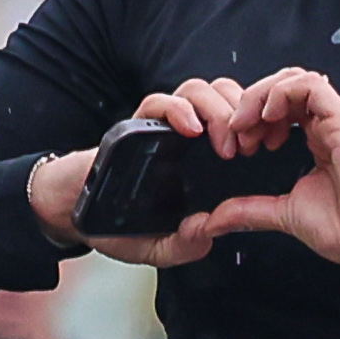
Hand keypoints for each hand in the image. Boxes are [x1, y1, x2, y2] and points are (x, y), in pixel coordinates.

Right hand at [26, 82, 248, 270]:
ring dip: (215, 109)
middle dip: (242, 113)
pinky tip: (189, 128)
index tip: (267, 147)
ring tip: (223, 142)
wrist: (72, 214)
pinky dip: (177, 109)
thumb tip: (207, 231)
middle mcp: (183, 137)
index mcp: (199, 160)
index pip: (237, 123)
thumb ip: (184, 245)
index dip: (256, 126)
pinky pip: (158, 101)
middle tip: (247, 146)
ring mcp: (159, 128)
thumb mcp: (157, 247)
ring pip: (197, 91)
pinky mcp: (134, 124)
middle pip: (224, 97)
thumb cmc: (116, 227)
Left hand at [179, 66, 339, 283]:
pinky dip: (282, 94)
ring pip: (294, 79)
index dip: (251, 118)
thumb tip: (215, 219)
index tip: (236, 146)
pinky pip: (311, 86)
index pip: (280, 107)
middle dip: (251, 103)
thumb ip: (250, 209)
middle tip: (235, 133)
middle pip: (284, 87)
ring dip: (262, 95)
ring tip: (247, 124)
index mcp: (317, 141)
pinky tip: (267, 117)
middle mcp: (327, 126)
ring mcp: (336, 121)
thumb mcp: (284, 214)